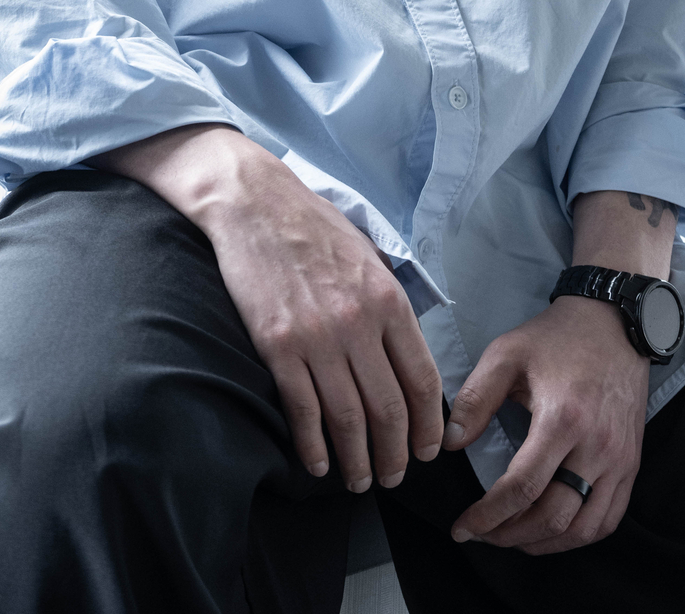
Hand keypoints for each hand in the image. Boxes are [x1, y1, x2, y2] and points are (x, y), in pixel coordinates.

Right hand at [92, 124, 443, 492]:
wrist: (256, 204)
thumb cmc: (315, 228)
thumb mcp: (370, 256)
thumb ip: (391, 304)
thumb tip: (408, 354)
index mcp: (388, 299)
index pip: (422, 380)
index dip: (428, 426)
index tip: (428, 450)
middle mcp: (358, 323)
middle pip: (389, 410)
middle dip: (396, 454)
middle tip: (394, 475)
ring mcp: (316, 337)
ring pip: (348, 419)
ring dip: (357, 460)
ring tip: (360, 479)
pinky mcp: (277, 345)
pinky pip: (302, 411)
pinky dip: (313, 446)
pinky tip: (318, 463)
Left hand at [443, 294, 649, 554]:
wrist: (614, 322)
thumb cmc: (556, 337)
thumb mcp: (506, 354)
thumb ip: (475, 398)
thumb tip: (449, 443)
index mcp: (562, 420)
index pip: (522, 487)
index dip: (489, 516)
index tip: (463, 527)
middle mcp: (596, 448)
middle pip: (554, 517)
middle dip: (511, 535)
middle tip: (483, 536)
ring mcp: (619, 460)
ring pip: (584, 528)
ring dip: (545, 543)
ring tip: (513, 538)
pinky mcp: (632, 464)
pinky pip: (609, 519)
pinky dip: (579, 535)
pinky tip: (554, 531)